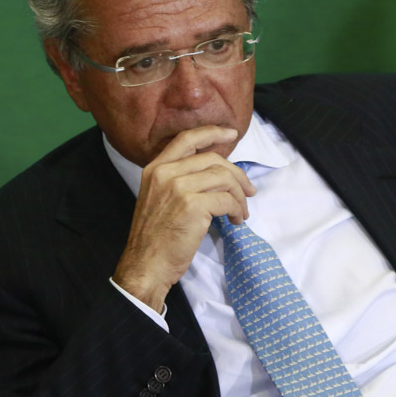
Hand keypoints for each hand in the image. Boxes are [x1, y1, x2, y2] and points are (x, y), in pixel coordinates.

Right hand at [112, 125, 254, 311]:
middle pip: (213, 159)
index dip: (212, 132)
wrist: (145, 264)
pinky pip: (227, 200)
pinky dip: (238, 210)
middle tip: (249, 191)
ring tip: (241, 212)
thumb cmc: (154, 236)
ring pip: (224, 178)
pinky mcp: (192, 206)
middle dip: (237, 175)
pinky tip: (236, 221)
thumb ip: (178, 180)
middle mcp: (165, 173)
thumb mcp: (157, 198)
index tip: (232, 133)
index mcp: (155, 168)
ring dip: (240, 196)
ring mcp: (178, 188)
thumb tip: (215, 173)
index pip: (187, 140)